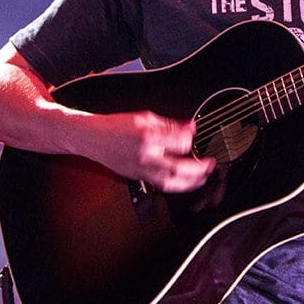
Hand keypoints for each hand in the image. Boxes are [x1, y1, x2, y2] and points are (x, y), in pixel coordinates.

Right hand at [91, 111, 215, 192]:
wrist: (92, 139)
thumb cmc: (116, 126)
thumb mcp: (145, 117)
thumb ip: (170, 124)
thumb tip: (191, 126)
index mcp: (147, 137)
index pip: (179, 142)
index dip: (191, 139)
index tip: (195, 135)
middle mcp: (145, 156)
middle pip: (178, 168)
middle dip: (198, 168)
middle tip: (210, 164)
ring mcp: (140, 170)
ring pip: (170, 182)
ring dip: (191, 182)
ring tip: (203, 177)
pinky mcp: (138, 178)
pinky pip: (161, 185)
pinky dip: (177, 185)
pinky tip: (186, 182)